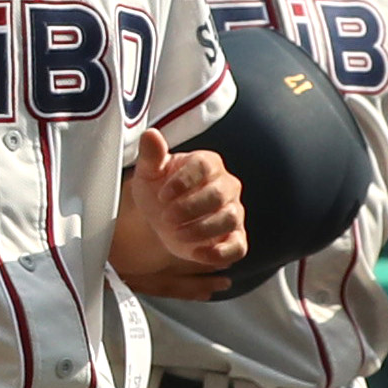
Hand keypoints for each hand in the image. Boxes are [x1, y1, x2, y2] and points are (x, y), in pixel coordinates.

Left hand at [111, 134, 251, 299]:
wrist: (161, 220)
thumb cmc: (159, 191)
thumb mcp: (149, 173)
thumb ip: (151, 155)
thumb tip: (150, 134)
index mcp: (208, 164)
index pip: (204, 166)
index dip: (184, 181)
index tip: (163, 195)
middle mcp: (226, 186)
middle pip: (219, 194)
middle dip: (190, 208)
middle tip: (167, 217)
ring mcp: (233, 212)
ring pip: (229, 219)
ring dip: (201, 229)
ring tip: (176, 233)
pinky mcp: (234, 238)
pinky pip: (238, 246)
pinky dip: (221, 253)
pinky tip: (198, 253)